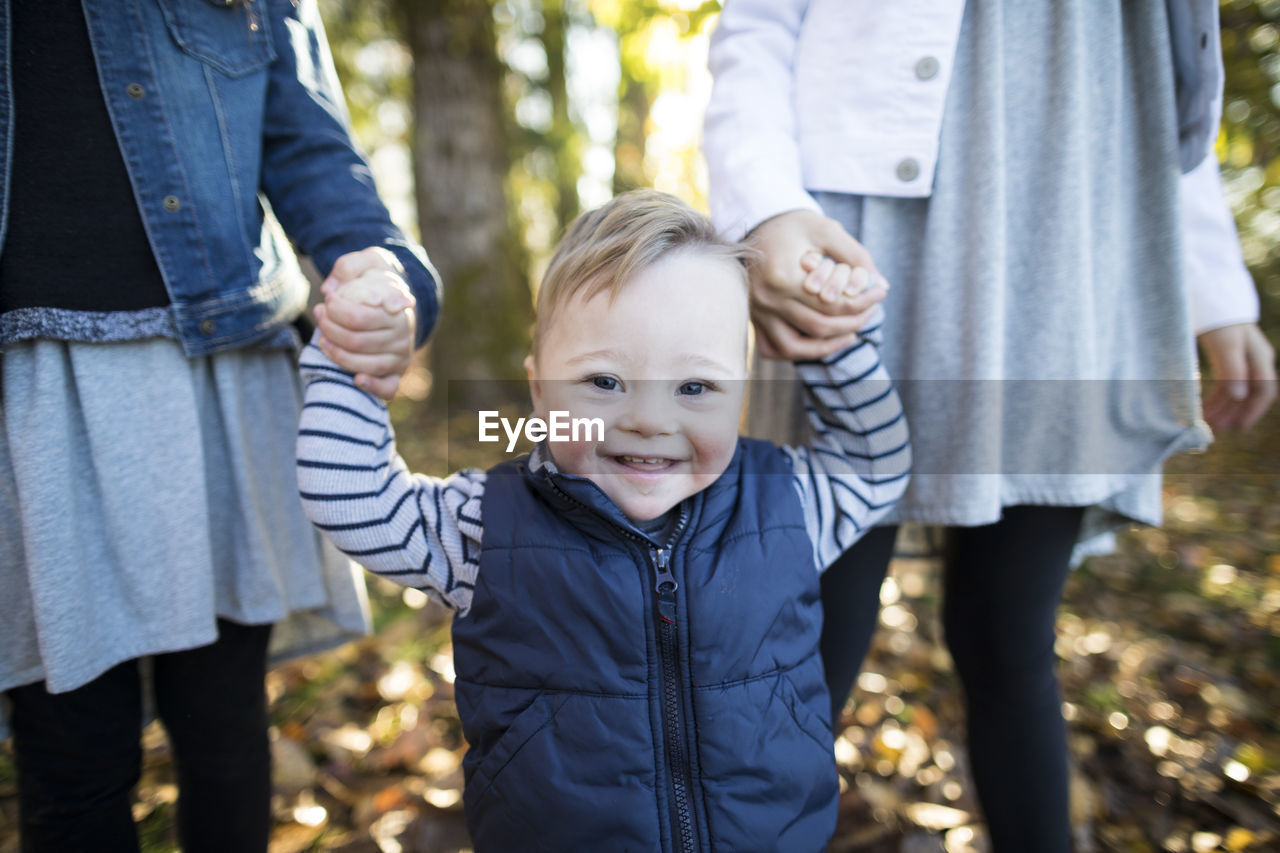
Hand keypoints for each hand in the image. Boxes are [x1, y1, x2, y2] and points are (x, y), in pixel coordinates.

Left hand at [314, 248, 416, 399]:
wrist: (398, 300)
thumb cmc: (378, 281)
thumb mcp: (368, 262)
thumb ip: (349, 267)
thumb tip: (330, 289)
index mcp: (398, 311)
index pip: (361, 317)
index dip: (337, 311)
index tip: (326, 300)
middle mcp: (403, 336)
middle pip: (358, 341)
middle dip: (330, 329)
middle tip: (319, 314)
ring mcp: (401, 357)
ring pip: (365, 364)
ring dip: (337, 354)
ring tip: (322, 340)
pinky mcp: (397, 374)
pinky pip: (388, 388)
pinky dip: (372, 387)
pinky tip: (355, 380)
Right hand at [745, 209, 887, 359]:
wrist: (757, 224)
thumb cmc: (794, 225)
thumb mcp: (827, 230)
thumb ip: (856, 256)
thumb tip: (882, 284)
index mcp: (783, 276)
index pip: (831, 303)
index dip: (862, 302)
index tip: (880, 292)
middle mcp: (768, 299)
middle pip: (819, 326)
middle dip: (852, 322)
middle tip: (872, 310)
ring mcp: (758, 312)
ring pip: (796, 347)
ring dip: (827, 346)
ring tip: (852, 334)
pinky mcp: (754, 318)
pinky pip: (774, 349)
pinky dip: (799, 351)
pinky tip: (821, 343)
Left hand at [1198, 322, 1275, 431]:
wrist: (1210, 298)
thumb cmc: (1220, 322)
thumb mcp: (1226, 346)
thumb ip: (1233, 370)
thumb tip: (1239, 397)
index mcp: (1260, 358)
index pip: (1264, 391)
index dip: (1253, 411)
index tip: (1238, 427)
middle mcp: (1254, 361)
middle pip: (1249, 394)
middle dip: (1233, 413)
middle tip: (1215, 429)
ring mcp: (1242, 360)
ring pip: (1235, 390)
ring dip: (1223, 407)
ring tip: (1207, 422)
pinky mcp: (1227, 358)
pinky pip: (1225, 382)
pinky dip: (1216, 396)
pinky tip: (1205, 406)